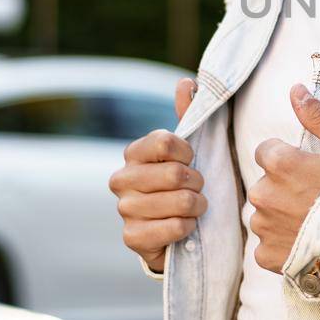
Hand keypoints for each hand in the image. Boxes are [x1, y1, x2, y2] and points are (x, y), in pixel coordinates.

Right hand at [108, 77, 207, 274]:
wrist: (176, 230)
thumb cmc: (184, 183)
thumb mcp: (189, 150)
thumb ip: (188, 115)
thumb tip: (187, 82)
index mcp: (134, 152)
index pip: (166, 142)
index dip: (189, 153)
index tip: (193, 161)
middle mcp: (121, 179)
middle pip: (176, 174)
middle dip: (198, 183)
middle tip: (199, 189)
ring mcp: (124, 209)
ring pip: (180, 202)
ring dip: (196, 207)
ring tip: (194, 208)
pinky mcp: (131, 238)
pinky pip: (173, 228)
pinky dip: (187, 228)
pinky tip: (185, 227)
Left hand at [248, 82, 319, 273]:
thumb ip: (317, 118)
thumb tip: (295, 88)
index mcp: (280, 163)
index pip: (266, 152)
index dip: (290, 161)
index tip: (312, 172)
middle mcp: (264, 194)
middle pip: (265, 184)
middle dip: (284, 189)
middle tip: (318, 200)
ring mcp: (264, 227)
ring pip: (265, 215)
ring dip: (282, 217)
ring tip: (314, 225)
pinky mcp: (266, 256)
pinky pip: (267, 245)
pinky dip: (282, 246)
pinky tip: (308, 245)